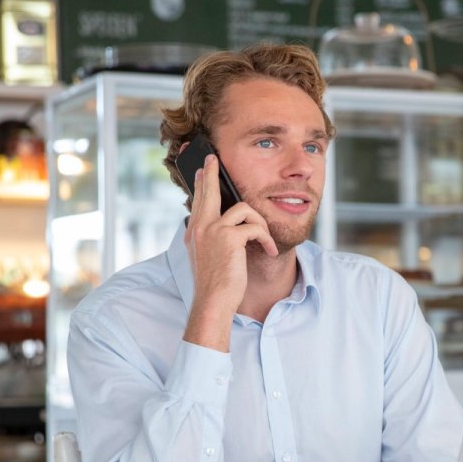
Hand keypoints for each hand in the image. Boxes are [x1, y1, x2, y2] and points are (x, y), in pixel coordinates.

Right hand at [183, 152, 277, 349]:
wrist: (213, 301)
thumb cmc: (215, 284)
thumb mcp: (209, 257)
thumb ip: (213, 238)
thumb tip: (225, 225)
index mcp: (195, 232)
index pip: (199, 201)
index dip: (203, 183)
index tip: (204, 169)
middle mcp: (200, 227)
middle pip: (209, 192)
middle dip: (212, 174)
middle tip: (212, 159)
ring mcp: (213, 230)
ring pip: (244, 209)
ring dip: (260, 224)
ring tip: (264, 241)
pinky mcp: (229, 237)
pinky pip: (255, 227)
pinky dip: (266, 239)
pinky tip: (267, 251)